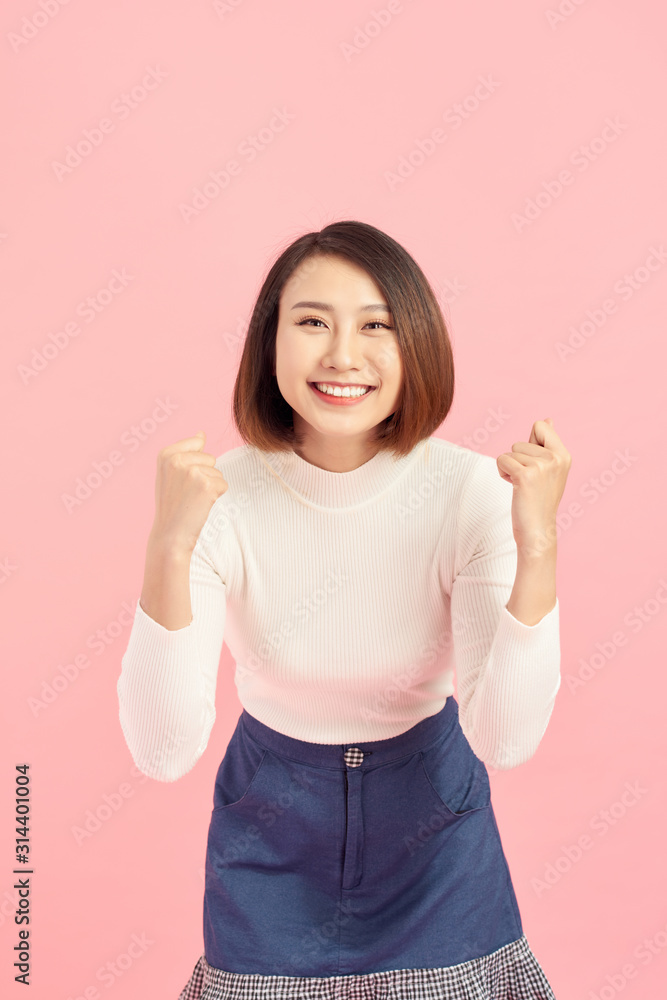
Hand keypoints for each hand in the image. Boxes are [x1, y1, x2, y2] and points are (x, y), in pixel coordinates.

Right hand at [149, 431, 227, 553]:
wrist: (170, 535)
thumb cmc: (172, 505)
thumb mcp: (172, 473)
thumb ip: (187, 451)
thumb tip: (201, 433)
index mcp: (166, 453)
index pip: (197, 442)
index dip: (194, 464)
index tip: (180, 481)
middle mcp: (178, 459)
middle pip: (210, 457)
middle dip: (204, 475)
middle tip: (187, 494)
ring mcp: (193, 471)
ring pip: (217, 471)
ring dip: (209, 487)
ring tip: (192, 500)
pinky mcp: (208, 485)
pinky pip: (224, 484)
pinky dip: (216, 496)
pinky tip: (200, 505)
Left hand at [496, 418, 571, 554]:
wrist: (538, 531)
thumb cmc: (539, 500)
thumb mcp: (549, 469)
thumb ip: (546, 444)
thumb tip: (548, 419)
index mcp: (564, 455)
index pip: (541, 425)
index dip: (530, 443)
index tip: (535, 465)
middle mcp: (556, 458)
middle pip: (520, 442)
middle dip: (518, 460)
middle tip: (529, 482)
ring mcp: (542, 466)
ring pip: (510, 452)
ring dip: (510, 468)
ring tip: (523, 486)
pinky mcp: (525, 475)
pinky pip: (502, 460)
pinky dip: (503, 473)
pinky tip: (515, 487)